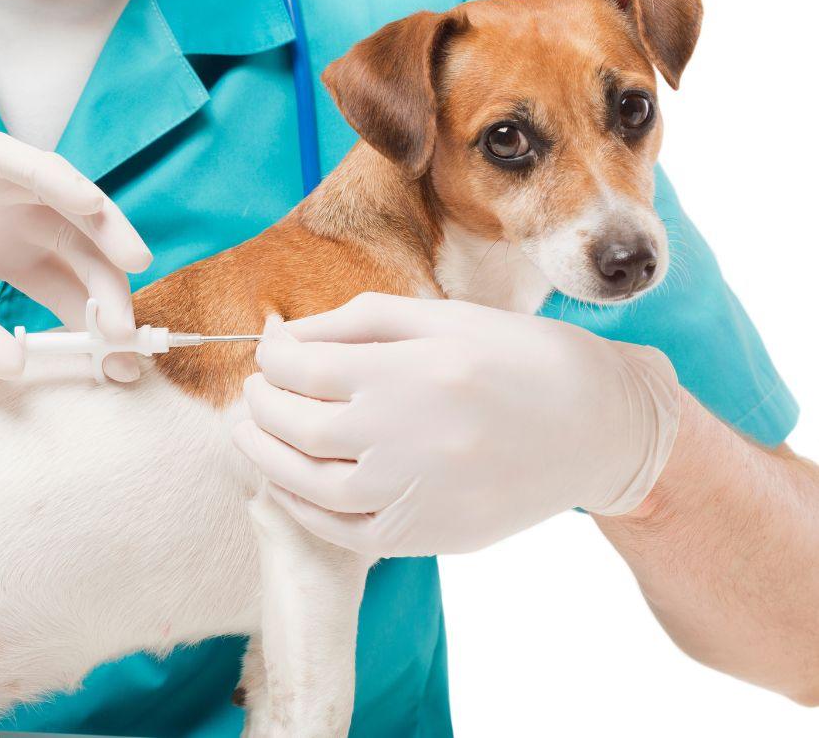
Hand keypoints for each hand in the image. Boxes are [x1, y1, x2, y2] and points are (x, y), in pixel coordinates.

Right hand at [0, 133, 151, 379]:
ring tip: (131, 263)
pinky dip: (57, 177)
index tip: (122, 365)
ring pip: (60, 198)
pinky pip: (17, 161)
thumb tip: (21, 363)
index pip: (61, 287)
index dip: (95, 321)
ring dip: (102, 224)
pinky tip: (87, 208)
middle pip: (73, 248)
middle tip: (127, 334)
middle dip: (107, 287)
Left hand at [234, 292, 680, 556]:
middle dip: (260, 404)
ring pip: (307, 484)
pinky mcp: (428, 535)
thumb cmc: (520, 358)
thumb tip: (285, 336)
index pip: (302, 368)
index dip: (273, 358)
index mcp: (412, 370)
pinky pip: (342, 531)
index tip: (269, 351)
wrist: (600, 428)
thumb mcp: (445, 316)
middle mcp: (408, 435)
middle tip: (253, 390)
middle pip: (296, 425)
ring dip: (265, 457)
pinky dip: (301, 507)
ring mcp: (416, 492)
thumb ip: (359, 320)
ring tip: (251, 433)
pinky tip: (287, 484)